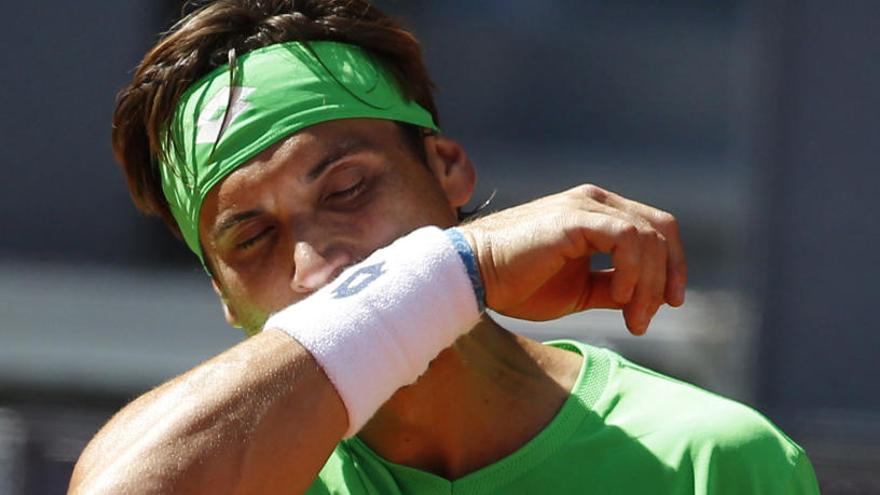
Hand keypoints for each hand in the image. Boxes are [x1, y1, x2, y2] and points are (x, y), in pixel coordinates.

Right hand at [458, 184, 686, 334]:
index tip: (670, 304)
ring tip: (631, 317)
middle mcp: (596, 202)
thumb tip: (646, 299)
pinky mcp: (574, 218)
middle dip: (665, 279)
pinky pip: (627, 238)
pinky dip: (633, 270)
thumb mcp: (579, 291)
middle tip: (645, 319)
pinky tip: (619, 296)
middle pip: (660, 230)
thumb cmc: (517, 284)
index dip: (672, 265)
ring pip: (648, 236)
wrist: (474, 276)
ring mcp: (586, 206)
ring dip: (649, 283)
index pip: (656, 229)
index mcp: (598, 214)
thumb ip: (613, 287)